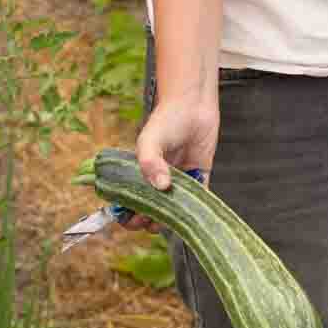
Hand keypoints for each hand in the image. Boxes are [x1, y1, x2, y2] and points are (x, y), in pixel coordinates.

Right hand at [126, 94, 217, 230]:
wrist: (194, 105)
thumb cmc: (166, 120)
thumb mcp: (150, 140)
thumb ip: (150, 163)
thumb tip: (162, 187)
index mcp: (140, 174)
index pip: (129, 203)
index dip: (128, 215)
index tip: (133, 218)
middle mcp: (158, 182)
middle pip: (150, 213)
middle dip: (149, 222)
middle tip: (153, 221)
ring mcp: (178, 182)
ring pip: (173, 212)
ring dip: (172, 219)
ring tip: (172, 218)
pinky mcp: (199, 178)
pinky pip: (198, 201)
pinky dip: (196, 210)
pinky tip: (194, 213)